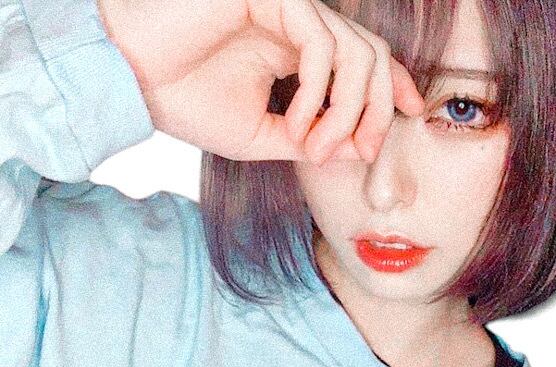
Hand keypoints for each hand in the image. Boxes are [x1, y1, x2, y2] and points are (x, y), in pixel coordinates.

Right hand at [96, 0, 425, 162]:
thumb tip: (351, 152)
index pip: (364, 58)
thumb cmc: (183, 101)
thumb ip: (307, 138)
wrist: (129, 78)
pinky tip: (298, 125)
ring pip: (356, 51)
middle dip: (378, 111)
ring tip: (317, 148)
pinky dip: (319, 93)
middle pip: (371, 56)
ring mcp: (287, 5)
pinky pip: (321, 44)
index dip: (394, 86)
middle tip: (362, 152)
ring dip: (348, 111)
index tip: (415, 115)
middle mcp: (297, 22)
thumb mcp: (259, 136)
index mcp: (295, 47)